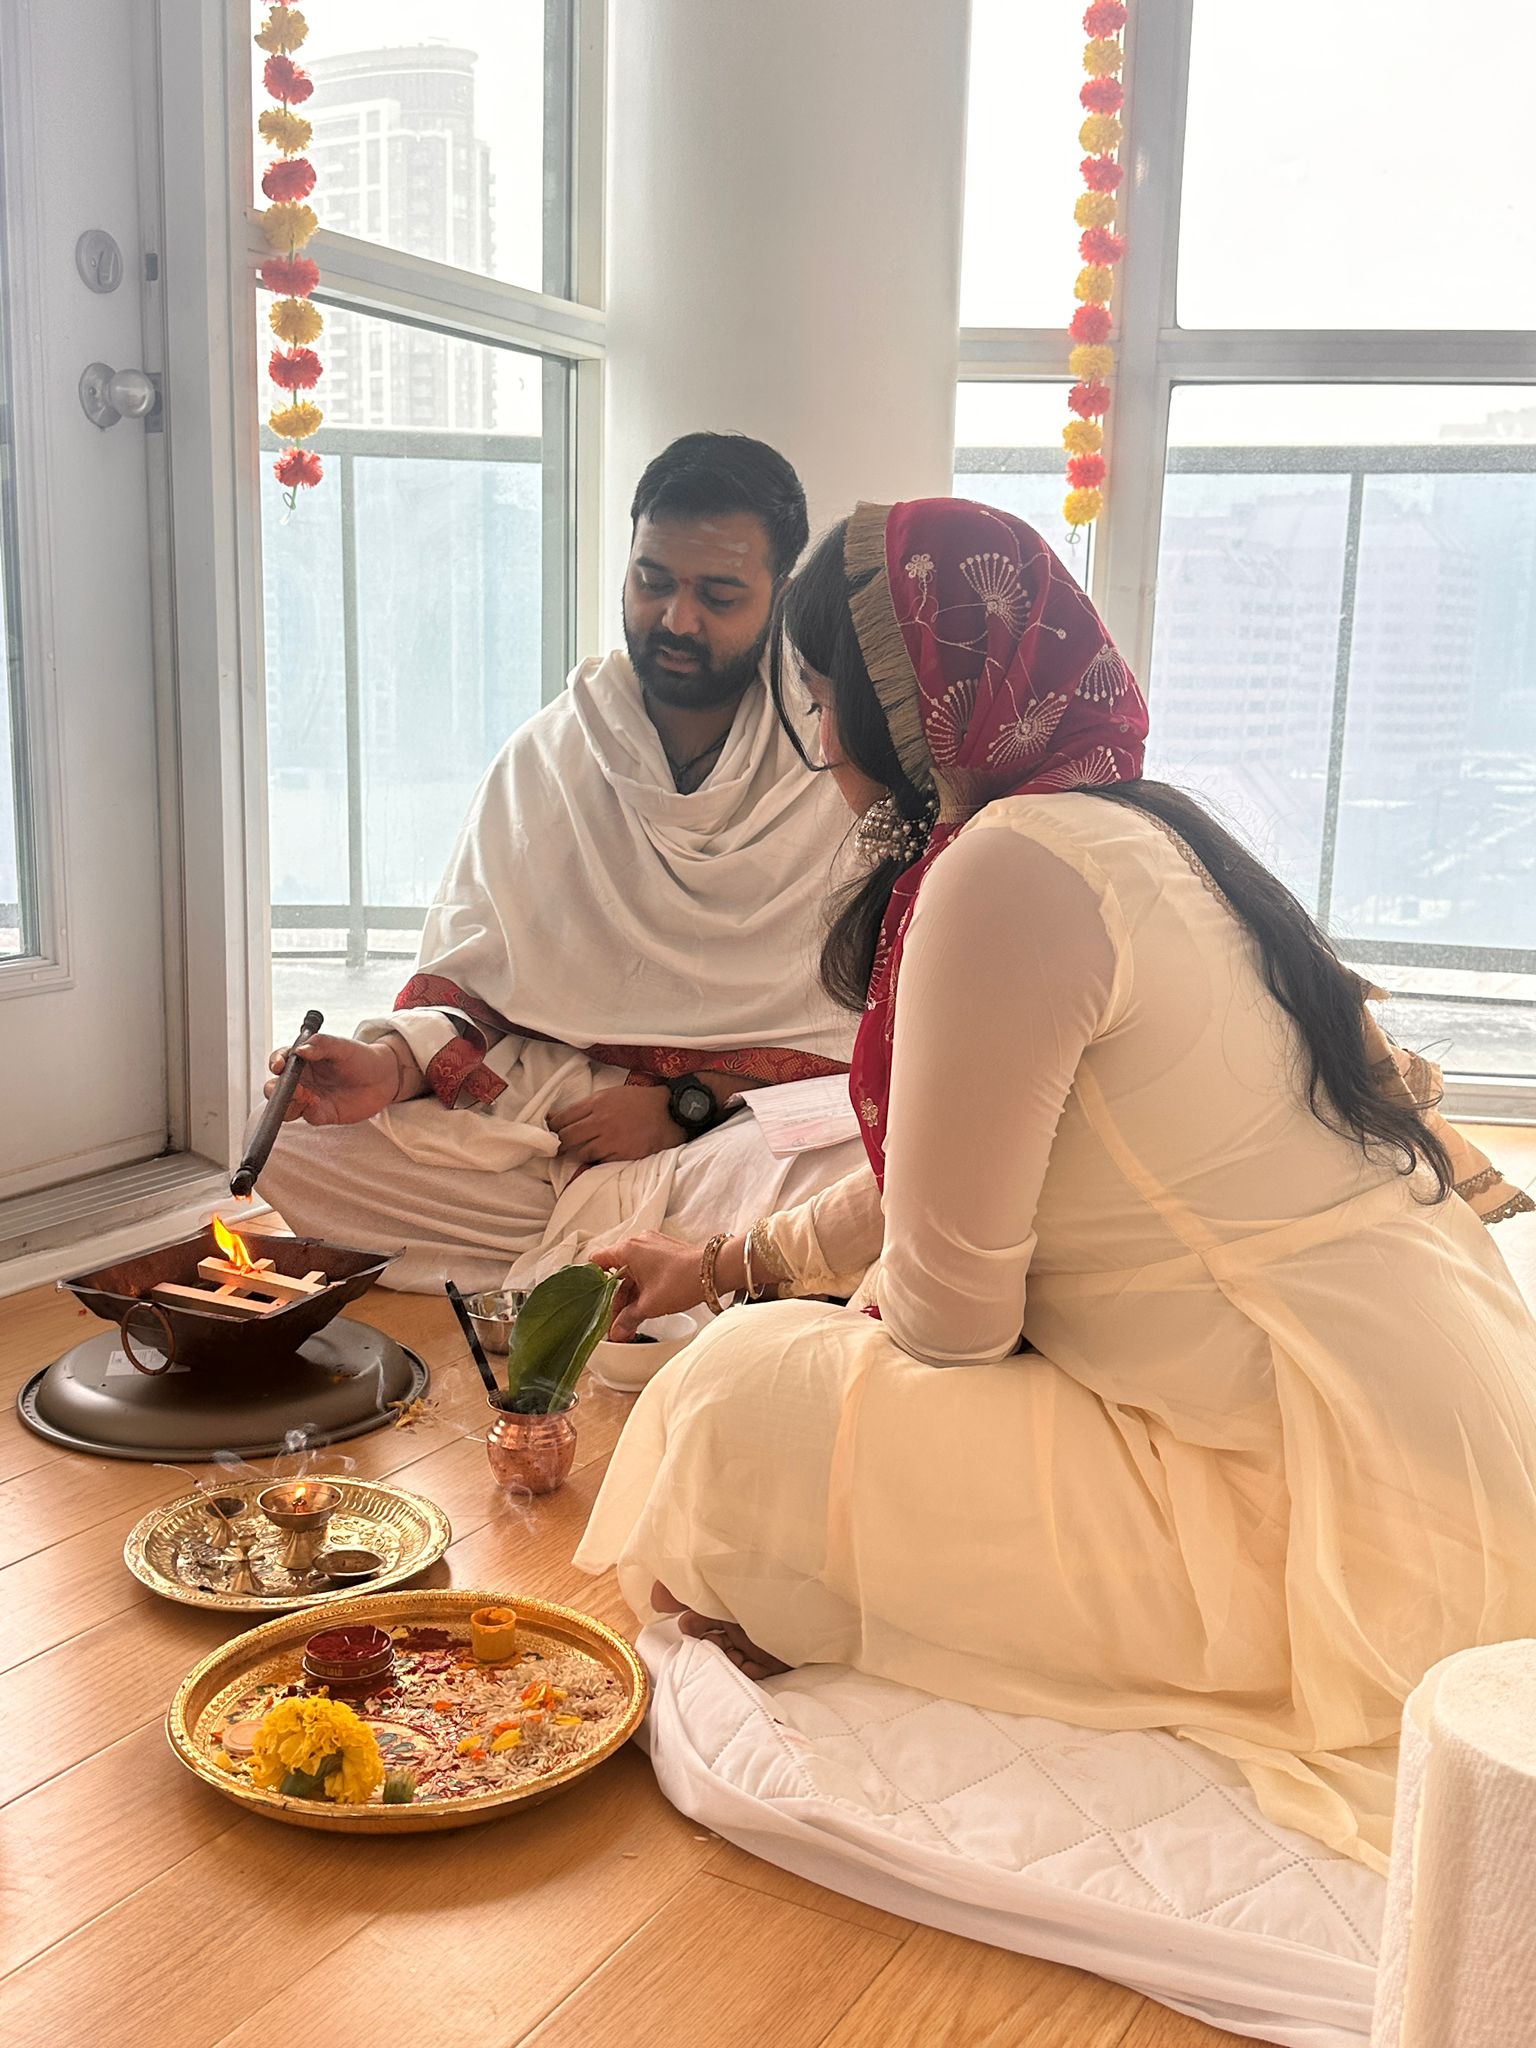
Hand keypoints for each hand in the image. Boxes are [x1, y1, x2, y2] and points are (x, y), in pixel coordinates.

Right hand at [265, 1033, 401, 1125]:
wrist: (383, 1077)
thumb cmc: (360, 1057)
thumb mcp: (342, 1046)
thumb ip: (322, 1045)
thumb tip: (300, 1050)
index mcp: (302, 1060)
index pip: (280, 1061)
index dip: (275, 1062)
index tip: (279, 1065)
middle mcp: (302, 1080)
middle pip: (275, 1088)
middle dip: (274, 1089)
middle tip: (287, 1086)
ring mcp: (309, 1099)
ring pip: (286, 1106)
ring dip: (287, 1103)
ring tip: (303, 1095)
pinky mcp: (322, 1114)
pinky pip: (308, 1116)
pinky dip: (308, 1112)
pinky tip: (316, 1105)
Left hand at [547, 1084, 683, 1165]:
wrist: (669, 1112)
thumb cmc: (639, 1101)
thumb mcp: (611, 1095)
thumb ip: (588, 1106)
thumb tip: (562, 1118)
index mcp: (596, 1103)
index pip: (562, 1118)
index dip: (552, 1128)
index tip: (549, 1132)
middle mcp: (600, 1121)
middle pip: (566, 1138)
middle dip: (559, 1144)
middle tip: (557, 1148)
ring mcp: (611, 1139)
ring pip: (580, 1152)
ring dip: (578, 1153)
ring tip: (580, 1151)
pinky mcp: (622, 1154)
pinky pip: (599, 1161)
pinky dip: (596, 1159)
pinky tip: (600, 1155)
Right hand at [590, 1231, 714, 1339]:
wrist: (715, 1270)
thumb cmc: (682, 1280)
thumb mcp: (650, 1305)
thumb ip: (628, 1319)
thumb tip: (617, 1332)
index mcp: (628, 1249)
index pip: (598, 1261)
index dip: (593, 1283)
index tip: (594, 1302)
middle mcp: (638, 1243)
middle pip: (616, 1271)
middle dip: (615, 1298)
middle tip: (615, 1321)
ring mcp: (653, 1246)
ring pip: (632, 1272)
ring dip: (630, 1295)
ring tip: (630, 1320)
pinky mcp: (665, 1252)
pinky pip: (646, 1270)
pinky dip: (643, 1287)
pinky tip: (645, 1307)